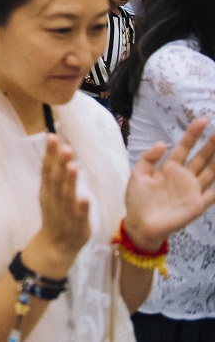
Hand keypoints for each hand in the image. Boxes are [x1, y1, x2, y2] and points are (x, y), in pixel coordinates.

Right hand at [37, 135, 91, 262]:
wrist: (55, 245)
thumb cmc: (56, 215)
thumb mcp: (50, 193)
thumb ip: (53, 174)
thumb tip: (54, 151)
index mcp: (47, 190)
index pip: (47, 168)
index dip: (49, 153)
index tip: (52, 136)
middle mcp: (53, 199)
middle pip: (55, 179)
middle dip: (59, 163)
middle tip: (66, 148)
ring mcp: (64, 212)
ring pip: (66, 195)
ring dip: (69, 181)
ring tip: (73, 166)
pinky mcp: (77, 225)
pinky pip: (79, 215)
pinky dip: (81, 207)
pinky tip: (85, 198)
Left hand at [124, 117, 214, 250]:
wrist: (139, 224)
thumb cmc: (137, 200)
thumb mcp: (138, 174)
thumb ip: (148, 158)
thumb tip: (163, 143)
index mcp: (169, 168)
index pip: (185, 147)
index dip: (193, 134)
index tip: (203, 120)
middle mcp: (184, 177)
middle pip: (201, 157)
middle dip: (211, 144)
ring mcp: (192, 190)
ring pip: (211, 171)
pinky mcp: (197, 204)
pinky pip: (213, 194)